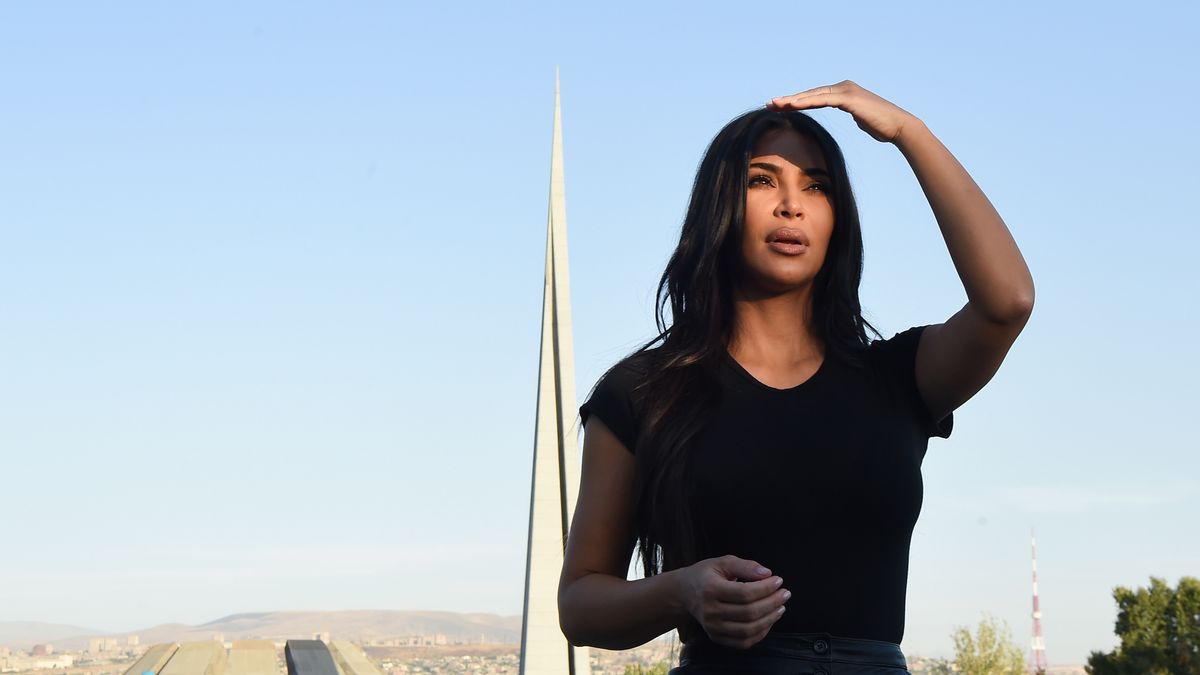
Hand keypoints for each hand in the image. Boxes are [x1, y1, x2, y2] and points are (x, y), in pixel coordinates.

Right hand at [678, 555, 790, 648]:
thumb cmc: (706, 575)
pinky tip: (769, 621)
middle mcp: (710, 612)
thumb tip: (767, 574)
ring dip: (769, 620)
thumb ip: (745, 565)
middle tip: (785, 594)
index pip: (745, 593)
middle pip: (749, 613)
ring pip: (748, 630)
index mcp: (710, 590)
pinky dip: (760, 634)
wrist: (684, 594)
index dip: (766, 588)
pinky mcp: (716, 637)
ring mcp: (713, 628)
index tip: (779, 580)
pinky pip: (743, 642)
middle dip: (772, 603)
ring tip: (780, 608)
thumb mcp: (722, 562)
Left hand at [767, 80, 920, 144]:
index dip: (797, 102)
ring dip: (793, 100)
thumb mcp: (862, 119)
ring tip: (775, 104)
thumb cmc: (882, 126)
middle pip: (810, 94)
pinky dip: (806, 102)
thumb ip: (853, 114)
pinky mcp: (849, 98)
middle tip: (770, 103)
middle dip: (789, 99)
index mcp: (844, 93)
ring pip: (813, 95)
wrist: (899, 127)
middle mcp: (843, 88)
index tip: (780, 107)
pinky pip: (823, 100)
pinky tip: (792, 106)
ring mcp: (846, 91)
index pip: (815, 97)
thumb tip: (853, 116)